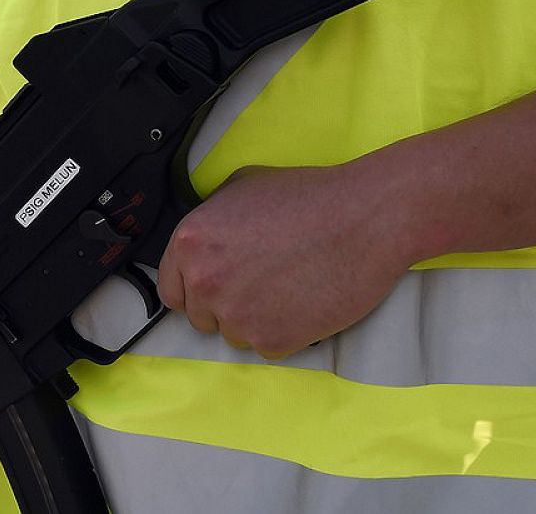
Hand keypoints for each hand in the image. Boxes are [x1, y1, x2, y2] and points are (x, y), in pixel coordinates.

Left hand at [158, 163, 415, 358]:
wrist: (363, 219)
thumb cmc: (307, 197)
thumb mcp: (240, 187)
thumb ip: (210, 219)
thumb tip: (203, 240)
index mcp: (190, 243)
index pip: (172, 290)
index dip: (195, 288)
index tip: (216, 286)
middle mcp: (205, 282)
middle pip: (201, 318)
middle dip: (225, 305)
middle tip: (260, 285)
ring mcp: (237, 316)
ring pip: (234, 335)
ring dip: (255, 320)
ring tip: (288, 289)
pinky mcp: (273, 341)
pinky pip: (267, 348)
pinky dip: (285, 332)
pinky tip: (304, 303)